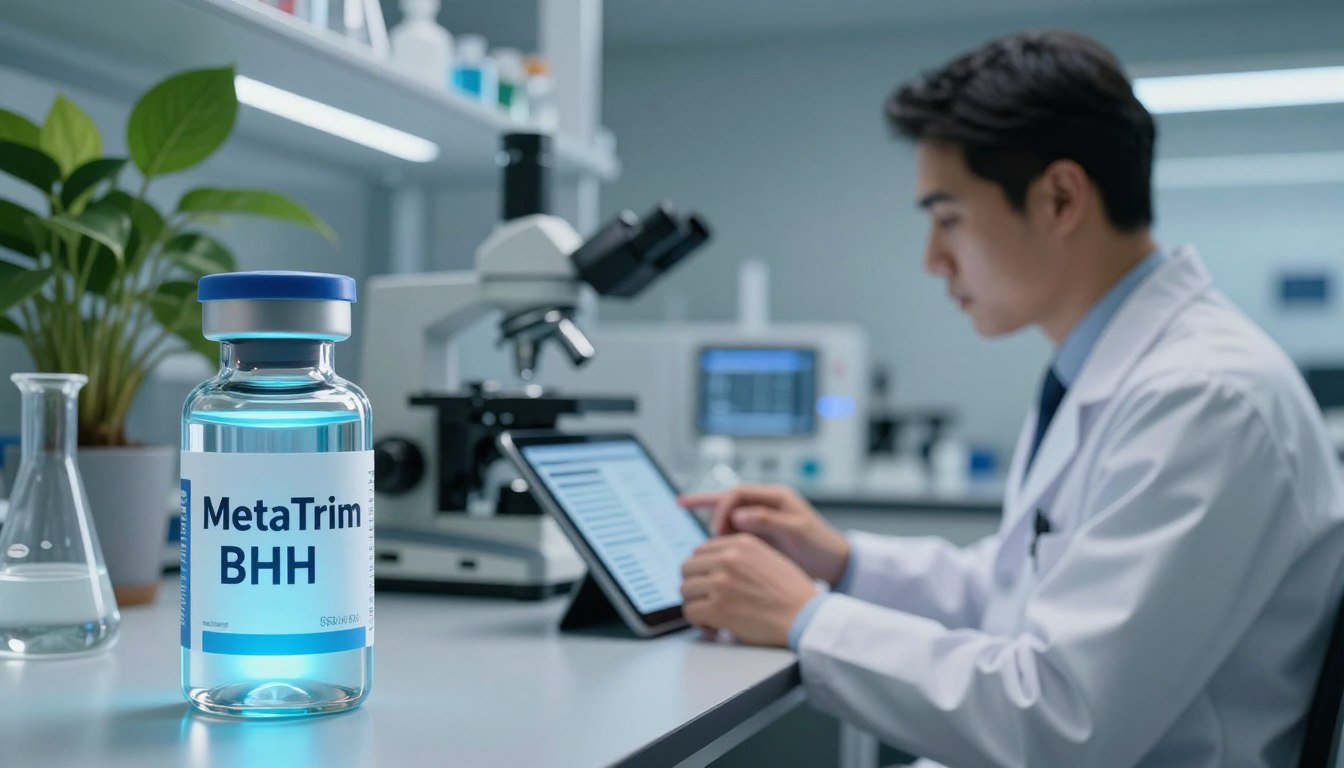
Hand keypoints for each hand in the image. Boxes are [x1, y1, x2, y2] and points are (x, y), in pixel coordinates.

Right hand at [680, 485, 850, 586]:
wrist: (835, 565)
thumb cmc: (821, 546)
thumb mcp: (797, 531)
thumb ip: (768, 520)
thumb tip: (739, 515)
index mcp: (776, 497)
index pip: (738, 493)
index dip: (722, 507)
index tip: (718, 530)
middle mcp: (766, 505)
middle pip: (728, 501)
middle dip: (707, 509)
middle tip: (697, 527)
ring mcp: (762, 521)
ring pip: (728, 518)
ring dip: (715, 528)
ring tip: (706, 545)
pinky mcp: (760, 537)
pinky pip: (734, 534)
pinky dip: (722, 541)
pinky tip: (712, 551)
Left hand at [680, 534, 817, 646]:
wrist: (804, 616)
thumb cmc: (792, 593)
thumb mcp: (768, 557)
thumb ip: (741, 555)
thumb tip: (714, 563)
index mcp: (740, 544)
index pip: (700, 550)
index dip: (702, 569)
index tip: (707, 581)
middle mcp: (728, 559)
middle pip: (687, 568)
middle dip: (695, 585)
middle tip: (706, 598)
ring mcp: (721, 583)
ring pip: (685, 590)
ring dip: (696, 604)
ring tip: (711, 614)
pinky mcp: (718, 608)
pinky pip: (690, 612)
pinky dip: (699, 622)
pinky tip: (714, 626)